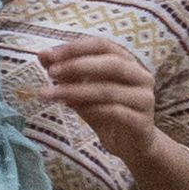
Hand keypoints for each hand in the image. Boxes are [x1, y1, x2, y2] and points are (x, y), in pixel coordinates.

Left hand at [20, 28, 168, 161]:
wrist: (130, 145)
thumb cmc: (105, 112)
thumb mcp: (81, 90)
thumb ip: (65, 72)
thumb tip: (43, 55)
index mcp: (127, 62)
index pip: (102, 45)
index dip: (75, 48)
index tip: (49, 56)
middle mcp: (141, 77)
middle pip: (112, 63)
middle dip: (77, 66)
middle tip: (51, 73)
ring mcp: (145, 99)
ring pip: (109, 90)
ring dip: (76, 91)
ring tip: (52, 94)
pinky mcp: (143, 122)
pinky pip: (116, 112)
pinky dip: (92, 109)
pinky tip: (74, 109)